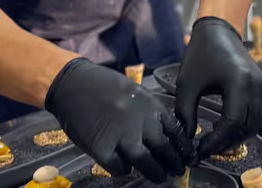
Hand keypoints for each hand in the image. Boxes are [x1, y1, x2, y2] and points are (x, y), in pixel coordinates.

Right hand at [45, 58, 194, 182]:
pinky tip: (126, 167)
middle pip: (164, 149)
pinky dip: (125, 170)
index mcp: (149, 104)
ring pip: (145, 162)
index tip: (188, 157)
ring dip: (155, 172)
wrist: (73, 84)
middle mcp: (138, 120)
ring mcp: (119, 135)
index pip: (175, 130)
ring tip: (159, 176)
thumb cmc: (104, 86)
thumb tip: (165, 134)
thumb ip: (149, 111)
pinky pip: (119, 167)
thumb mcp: (135, 92)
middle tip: (177, 170)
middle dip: (173, 163)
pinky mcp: (101, 148)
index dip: (183, 147)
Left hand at [175, 17, 261, 159]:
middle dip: (226, 142)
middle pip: (246, 127)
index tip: (200, 151)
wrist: (219, 30)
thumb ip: (185, 114)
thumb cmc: (200, 55)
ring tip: (215, 140)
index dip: (216, 142)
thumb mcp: (187, 85)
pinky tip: (227, 127)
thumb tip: (187, 141)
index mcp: (238, 83)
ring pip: (255, 124)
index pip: (231, 124)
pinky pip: (259, 114)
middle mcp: (256, 85)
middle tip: (207, 148)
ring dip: (236, 135)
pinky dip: (245, 125)